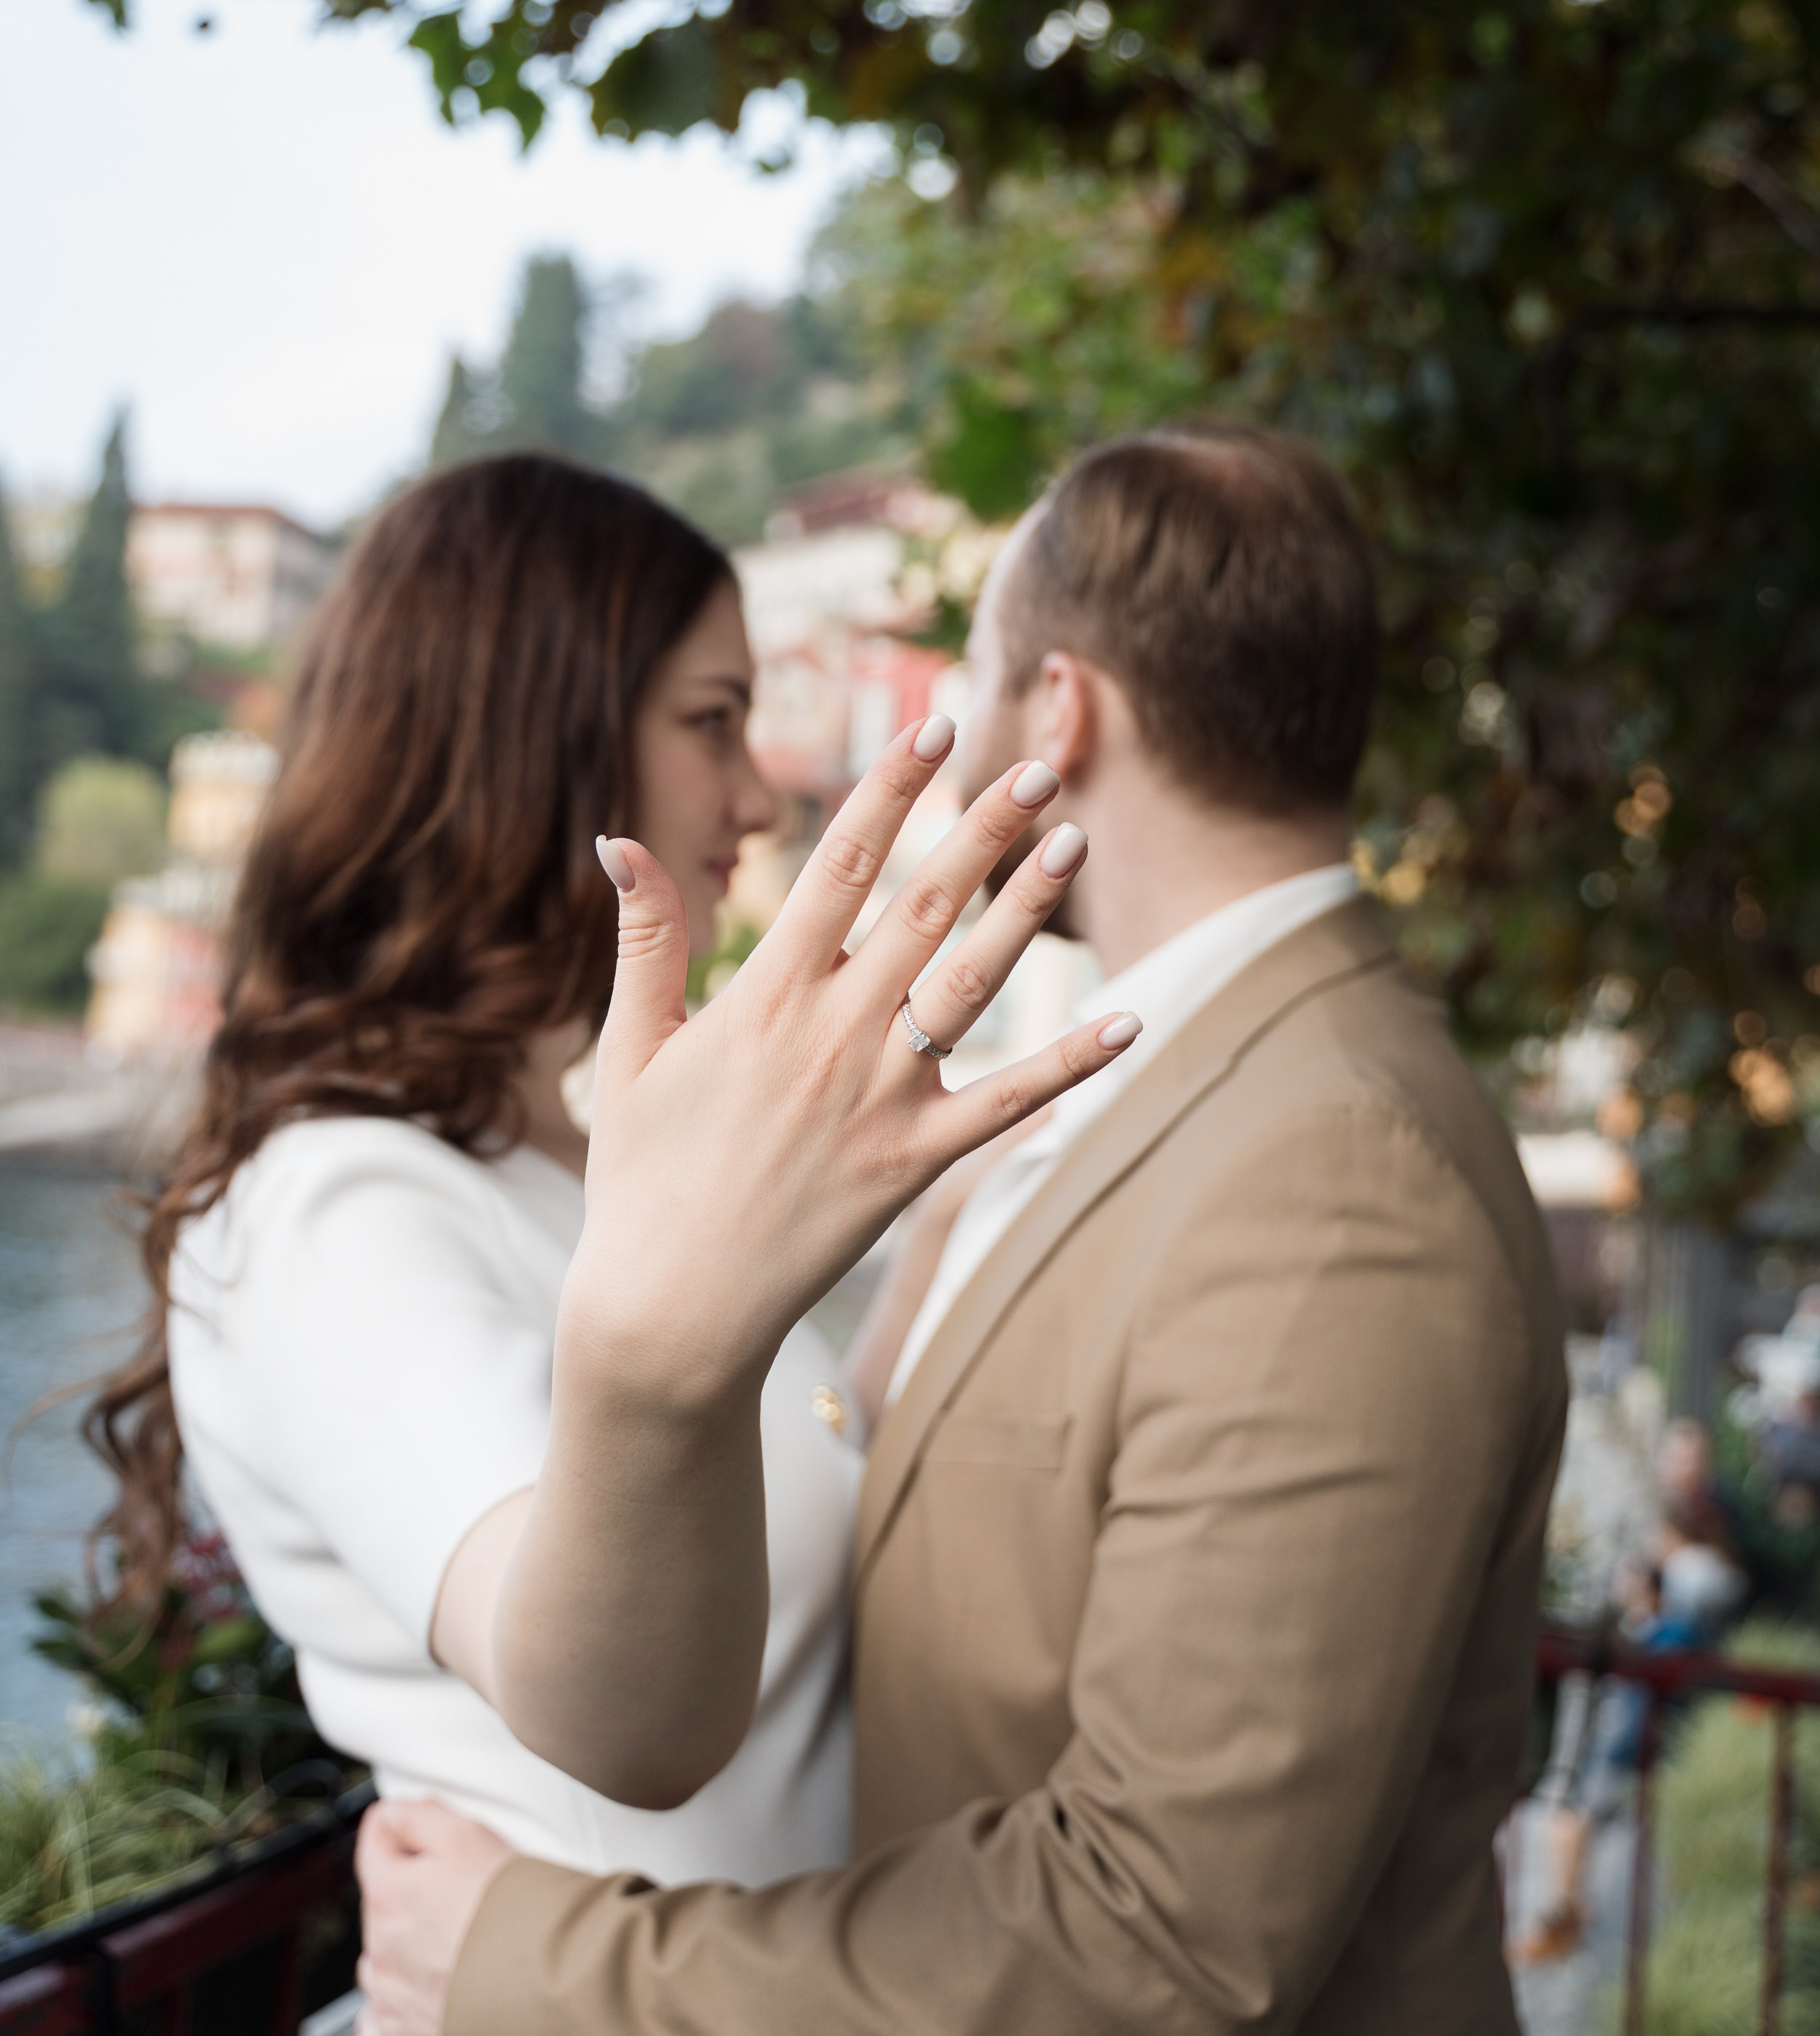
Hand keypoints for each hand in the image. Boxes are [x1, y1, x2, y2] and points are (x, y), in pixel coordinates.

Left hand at [354, 1799, 517, 2035]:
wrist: (549, 1996)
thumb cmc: (518, 1914)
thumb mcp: (471, 1836)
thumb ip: (421, 1818)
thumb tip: (389, 1814)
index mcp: (391, 1893)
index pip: (374, 1846)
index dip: (397, 1830)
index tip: (410, 1828)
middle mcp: (380, 1949)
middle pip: (381, 1909)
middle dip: (411, 1897)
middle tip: (460, 1897)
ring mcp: (390, 2003)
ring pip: (380, 1967)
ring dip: (404, 1956)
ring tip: (454, 1953)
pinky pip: (377, 2027)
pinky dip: (394, 2015)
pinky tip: (426, 2004)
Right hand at [577, 716, 1139, 1397]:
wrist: (667, 1311)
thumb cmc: (643, 1177)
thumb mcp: (631, 1049)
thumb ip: (645, 940)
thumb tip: (620, 837)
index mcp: (763, 996)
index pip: (839, 864)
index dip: (891, 789)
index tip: (935, 724)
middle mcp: (830, 1036)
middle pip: (921, 907)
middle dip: (982, 830)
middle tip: (1037, 764)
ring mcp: (879, 1101)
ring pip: (970, 985)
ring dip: (1027, 913)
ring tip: (1074, 843)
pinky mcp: (914, 1166)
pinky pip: (1007, 1105)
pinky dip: (1072, 1064)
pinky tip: (1133, 1021)